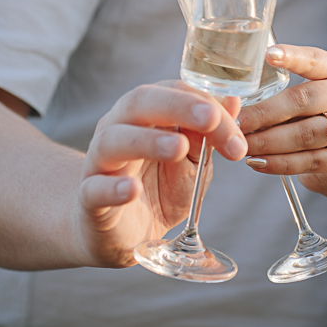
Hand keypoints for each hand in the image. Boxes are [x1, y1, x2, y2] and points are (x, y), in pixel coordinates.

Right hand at [73, 81, 245, 267]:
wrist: (124, 233)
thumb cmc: (159, 187)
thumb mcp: (192, 162)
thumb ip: (208, 135)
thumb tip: (234, 101)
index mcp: (146, 113)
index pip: (175, 93)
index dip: (207, 106)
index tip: (236, 136)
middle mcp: (118, 128)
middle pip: (139, 102)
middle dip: (178, 106)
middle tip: (210, 119)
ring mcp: (100, 162)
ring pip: (113, 140)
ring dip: (147, 140)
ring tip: (179, 148)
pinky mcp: (89, 198)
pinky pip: (95, 188)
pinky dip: (114, 188)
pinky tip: (133, 190)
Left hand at [238, 45, 326, 197]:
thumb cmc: (319, 116)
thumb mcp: (312, 92)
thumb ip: (286, 89)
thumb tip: (238, 102)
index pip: (315, 59)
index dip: (292, 57)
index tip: (268, 55)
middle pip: (305, 100)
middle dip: (266, 113)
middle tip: (238, 122)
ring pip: (305, 134)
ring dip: (268, 141)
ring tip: (243, 144)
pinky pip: (309, 161)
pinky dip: (279, 163)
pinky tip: (258, 162)